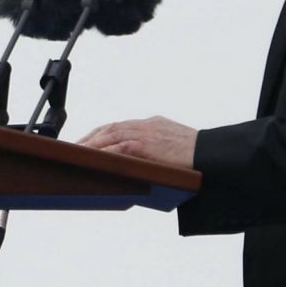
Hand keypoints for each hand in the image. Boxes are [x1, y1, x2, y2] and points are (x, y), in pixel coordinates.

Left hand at [78, 115, 197, 168]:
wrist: (211, 153)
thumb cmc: (197, 155)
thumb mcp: (174, 145)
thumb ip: (158, 148)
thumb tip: (145, 161)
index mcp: (152, 125)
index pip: (120, 126)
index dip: (101, 133)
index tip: (88, 140)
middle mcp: (146, 126)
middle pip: (110, 128)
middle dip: (90, 137)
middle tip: (74, 146)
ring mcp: (146, 134)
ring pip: (111, 135)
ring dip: (92, 144)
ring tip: (77, 152)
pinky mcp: (147, 145)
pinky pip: (120, 147)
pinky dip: (105, 151)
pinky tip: (94, 157)